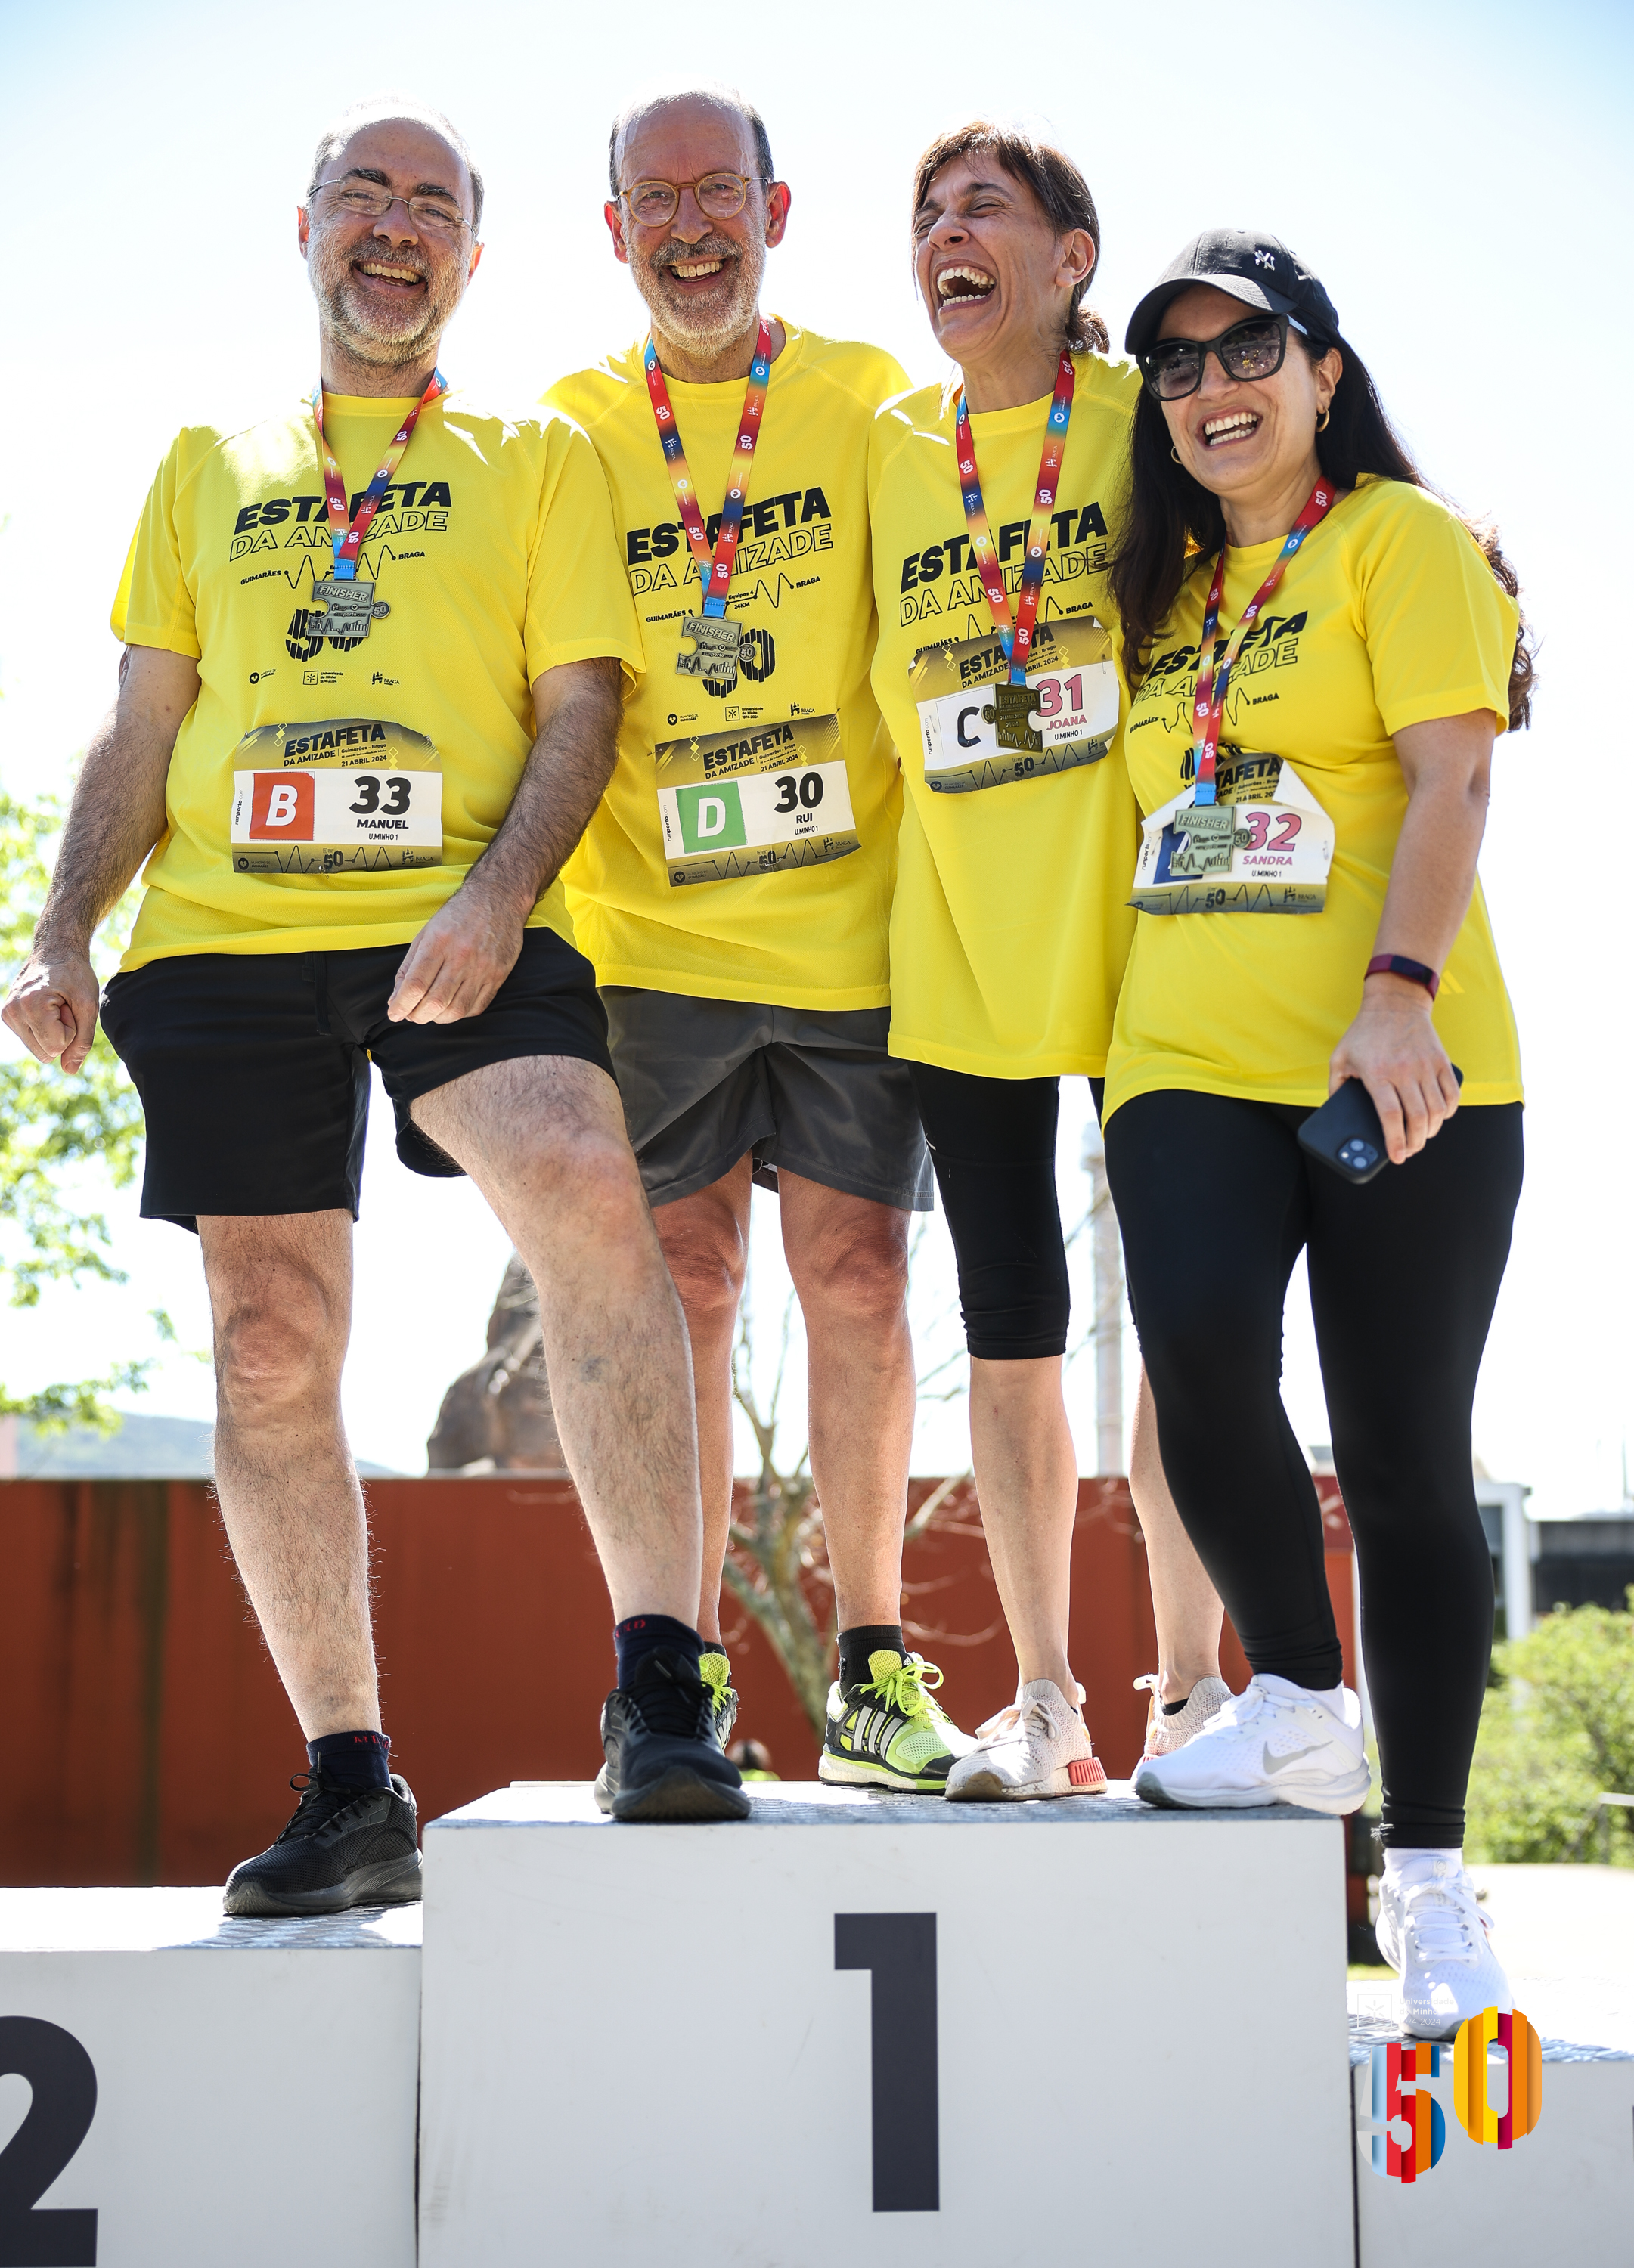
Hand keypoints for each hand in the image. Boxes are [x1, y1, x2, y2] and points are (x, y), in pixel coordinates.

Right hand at [2, 947, 101, 1072]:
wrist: (56, 949)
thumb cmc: (75, 974)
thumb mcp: (88, 1006)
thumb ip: (82, 1041)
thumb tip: (69, 1071)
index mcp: (31, 1006)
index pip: (57, 1047)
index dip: (71, 1030)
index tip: (69, 1006)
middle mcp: (12, 1011)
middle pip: (46, 1053)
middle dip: (62, 1034)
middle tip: (63, 1006)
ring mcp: (7, 1013)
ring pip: (39, 1050)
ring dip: (53, 1031)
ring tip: (56, 1005)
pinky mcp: (7, 1015)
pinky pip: (33, 1040)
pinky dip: (44, 1029)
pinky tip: (47, 1006)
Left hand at [387, 881, 525, 1023]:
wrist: (497, 898)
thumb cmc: (457, 916)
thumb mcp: (426, 934)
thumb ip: (409, 967)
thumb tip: (395, 999)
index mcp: (438, 942)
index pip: (415, 984)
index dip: (401, 1005)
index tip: (394, 1013)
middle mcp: (461, 956)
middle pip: (435, 1001)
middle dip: (417, 1015)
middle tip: (411, 1014)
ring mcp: (482, 968)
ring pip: (456, 1009)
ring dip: (438, 1018)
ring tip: (431, 1012)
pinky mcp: (498, 975)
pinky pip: (477, 1006)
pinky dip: (461, 1013)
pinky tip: (452, 1006)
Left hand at [1328, 975, 1458, 1164]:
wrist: (1395, 1002)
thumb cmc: (1364, 1032)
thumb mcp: (1340, 1057)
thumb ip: (1336, 1086)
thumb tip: (1336, 1111)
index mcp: (1377, 1073)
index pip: (1390, 1115)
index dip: (1395, 1141)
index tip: (1396, 1157)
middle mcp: (1404, 1071)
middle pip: (1417, 1118)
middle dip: (1415, 1143)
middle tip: (1408, 1151)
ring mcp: (1426, 1066)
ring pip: (1438, 1110)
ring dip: (1431, 1131)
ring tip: (1421, 1138)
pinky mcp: (1442, 1061)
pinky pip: (1452, 1094)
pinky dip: (1449, 1112)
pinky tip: (1439, 1118)